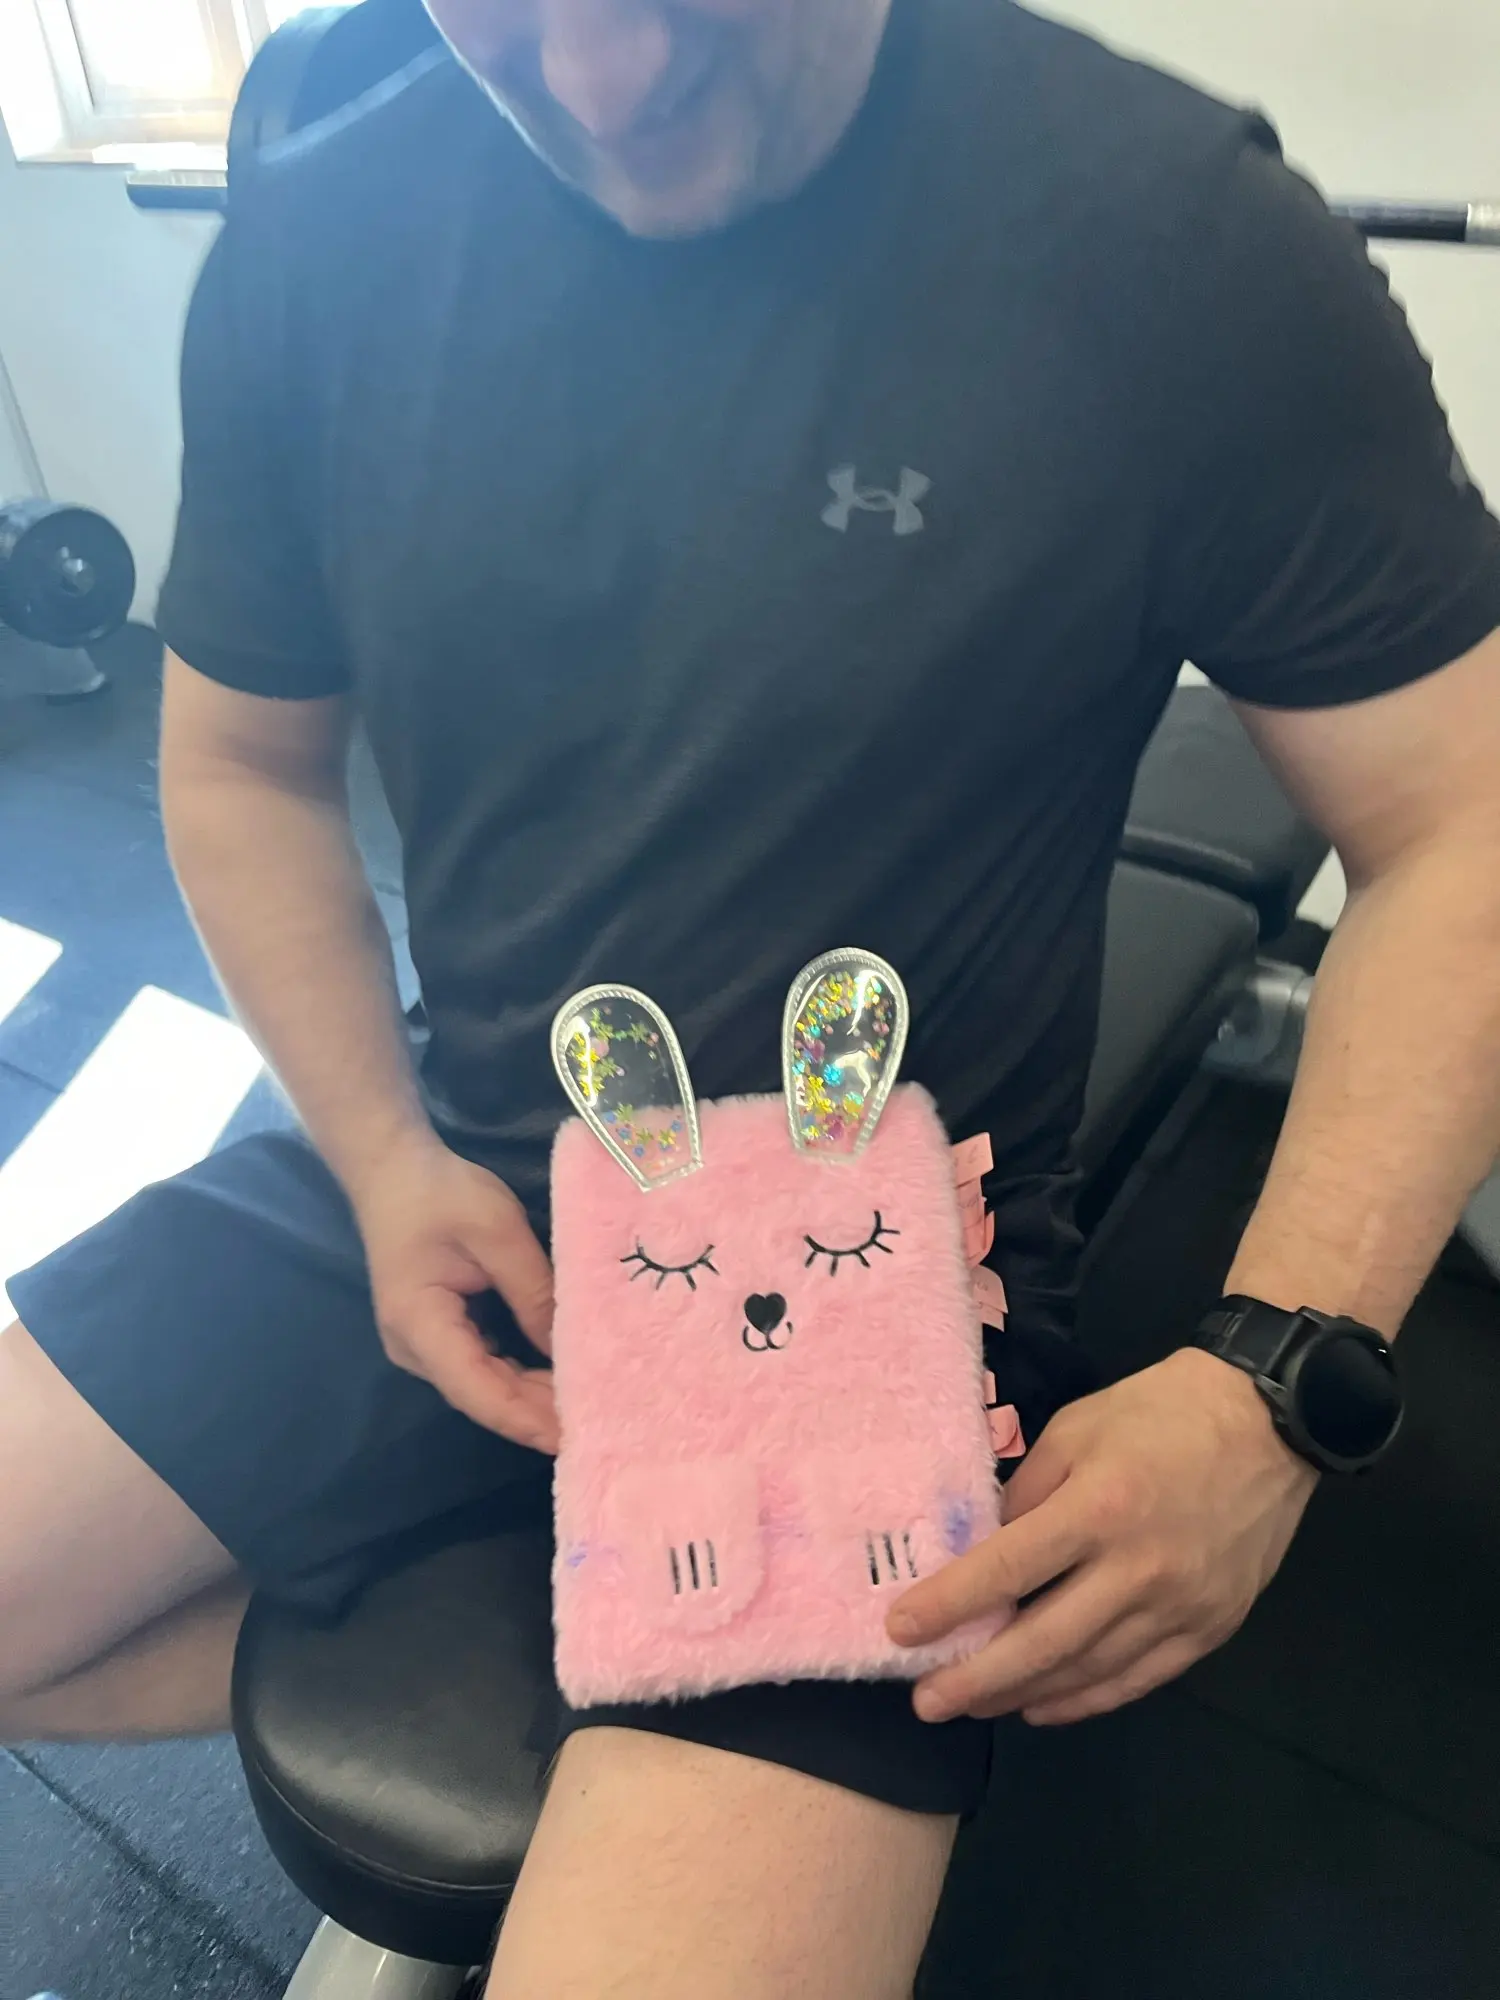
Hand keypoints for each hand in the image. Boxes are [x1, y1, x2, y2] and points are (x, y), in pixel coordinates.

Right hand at [352, 1133, 558, 1451]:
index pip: (479, 1391)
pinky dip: (520, 1376)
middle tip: (600, 1425)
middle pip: (482, 1397)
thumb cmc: (441, 1194)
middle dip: (538, 1415)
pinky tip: (558, 1380)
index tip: (574, 1438)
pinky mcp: (438, 1331)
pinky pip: (482, 1365)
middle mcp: (415, 1348)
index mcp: (420, 1325)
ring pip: (484, 1386)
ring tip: (587, 1407)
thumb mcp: (498, 1233)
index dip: (527, 1420)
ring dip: (532, 1398)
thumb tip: (570, 1347)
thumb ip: (534, 1291)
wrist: (393, 1169)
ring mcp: (423, 1343)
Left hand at [889, 1348, 1317, 1724]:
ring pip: (1088, 1671)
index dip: (949, 1606)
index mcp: (1099, 1508)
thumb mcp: (1076, 1429)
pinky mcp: (1211, 1628)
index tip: (901, 1630)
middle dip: (976, 1678)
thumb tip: (984, 1552)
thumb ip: (1026, 1494)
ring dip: (1023, 1694)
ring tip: (973, 1703)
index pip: (1007, 1571)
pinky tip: (1044, 1705)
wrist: (1269, 1422)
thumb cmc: (1160, 1413)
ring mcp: (1180, 1607)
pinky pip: (1138, 1679)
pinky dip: (1085, 1699)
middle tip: (926, 1700)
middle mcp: (1138, 1569)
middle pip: (1043, 1642)